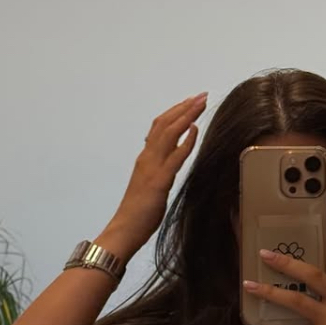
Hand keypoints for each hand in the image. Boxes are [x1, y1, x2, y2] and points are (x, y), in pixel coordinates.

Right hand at [107, 92, 207, 248]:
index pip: (160, 127)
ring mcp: (152, 167)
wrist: (124, 229)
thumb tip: (173, 157)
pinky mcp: (159, 180)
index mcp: (146, 158)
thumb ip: (160, 169)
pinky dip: (186, 141)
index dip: (176, 112)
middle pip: (165, 124)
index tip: (191, 102)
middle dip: (184, 107)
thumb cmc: (138, 213)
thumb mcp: (151, 184)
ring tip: (200, 103)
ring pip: (168, 133)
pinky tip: (195, 130)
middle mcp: (147, 157)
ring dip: (186, 116)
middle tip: (201, 95)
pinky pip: (174, 156)